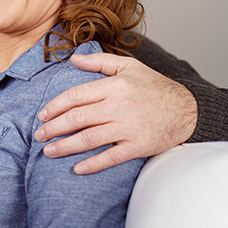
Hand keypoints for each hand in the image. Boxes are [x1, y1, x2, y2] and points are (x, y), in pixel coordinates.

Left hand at [35, 53, 197, 173]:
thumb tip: (74, 59)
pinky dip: (93, 164)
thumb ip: (100, 61)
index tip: (42, 115)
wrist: (189, 109)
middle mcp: (119, 106)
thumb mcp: (130, 66)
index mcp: (114, 86)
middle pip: (77, 118)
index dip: (55, 107)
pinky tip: (77, 168)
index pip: (75, 96)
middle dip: (54, 128)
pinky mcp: (139, 145)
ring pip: (89, 138)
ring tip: (48, 151)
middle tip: (39, 135)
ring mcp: (129, 127)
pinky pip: (111, 157)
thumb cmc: (155, 87)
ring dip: (65, 146)